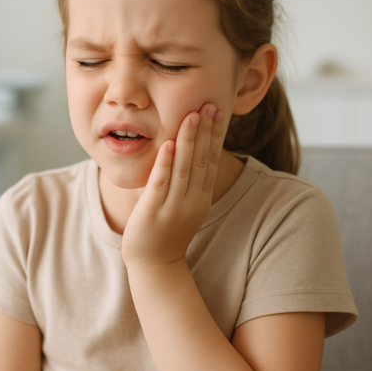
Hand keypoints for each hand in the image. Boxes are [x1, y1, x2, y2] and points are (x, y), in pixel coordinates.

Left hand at [121, 103, 225, 266]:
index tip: (218, 112)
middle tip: (210, 105)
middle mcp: (192, 200)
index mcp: (202, 197)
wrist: (154, 265)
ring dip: (189, 140)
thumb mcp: (185, 205)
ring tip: (191, 116)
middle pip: (202, 160)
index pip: (212, 160)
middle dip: (206, 131)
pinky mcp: (153, 211)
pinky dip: (165, 163)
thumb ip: (188, 181)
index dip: (215, 135)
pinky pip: (160, 183)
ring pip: (184, 168)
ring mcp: (173, 206)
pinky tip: (167, 144)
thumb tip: (188, 151)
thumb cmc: (166, 231)